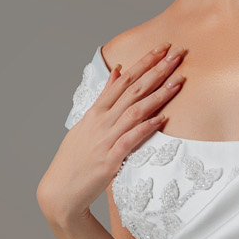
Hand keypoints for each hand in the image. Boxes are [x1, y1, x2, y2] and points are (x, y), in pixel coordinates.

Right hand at [36, 42, 185, 228]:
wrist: (60, 190)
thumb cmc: (76, 159)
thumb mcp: (87, 123)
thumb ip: (105, 97)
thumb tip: (117, 71)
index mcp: (96, 111)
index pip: (123, 80)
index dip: (144, 62)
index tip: (161, 48)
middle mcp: (101, 121)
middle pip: (133, 90)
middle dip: (156, 70)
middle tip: (177, 53)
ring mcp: (105, 139)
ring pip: (135, 111)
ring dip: (158, 94)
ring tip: (178, 80)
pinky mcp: (110, 160)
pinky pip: (131, 139)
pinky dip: (147, 127)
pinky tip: (163, 118)